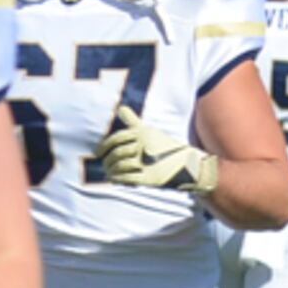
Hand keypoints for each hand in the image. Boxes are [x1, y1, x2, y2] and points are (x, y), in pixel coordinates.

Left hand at [93, 105, 215, 197]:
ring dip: (111, 171)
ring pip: (120, 166)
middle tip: (104, 165)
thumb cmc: (164, 147)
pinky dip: (118, 179)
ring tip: (109, 173)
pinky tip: (114, 179)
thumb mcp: (149, 132)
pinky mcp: (151, 177)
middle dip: (108, 161)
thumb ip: (133, 121)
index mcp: (142, 134)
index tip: (98, 153)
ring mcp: (147, 162)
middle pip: (117, 154)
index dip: (104, 146)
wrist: (189, 165)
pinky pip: (127, 178)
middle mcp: (144, 146)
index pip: (117, 139)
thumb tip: (121, 108)